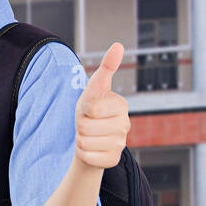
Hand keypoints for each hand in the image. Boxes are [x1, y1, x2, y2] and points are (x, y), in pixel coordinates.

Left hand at [74, 42, 130, 169]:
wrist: (90, 139)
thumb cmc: (90, 111)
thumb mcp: (93, 90)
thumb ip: (106, 69)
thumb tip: (118, 45)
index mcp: (121, 105)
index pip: (92, 107)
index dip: (84, 108)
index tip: (90, 109)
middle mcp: (125, 124)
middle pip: (85, 126)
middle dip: (80, 125)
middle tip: (88, 124)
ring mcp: (121, 144)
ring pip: (84, 142)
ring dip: (80, 139)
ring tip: (89, 136)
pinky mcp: (113, 160)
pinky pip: (87, 156)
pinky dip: (83, 154)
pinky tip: (91, 149)